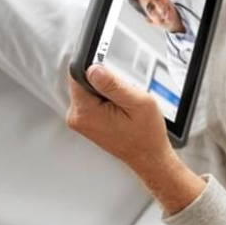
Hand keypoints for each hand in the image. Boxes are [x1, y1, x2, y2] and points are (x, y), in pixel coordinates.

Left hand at [66, 65, 208, 214]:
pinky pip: (92, 100)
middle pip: (83, 81)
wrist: (148, 156)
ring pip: (88, 89)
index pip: (78, 74)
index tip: (113, 76)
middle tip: (125, 95)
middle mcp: (77, 117)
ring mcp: (80, 121)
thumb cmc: (146, 134)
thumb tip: (94, 68)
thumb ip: (114, 84)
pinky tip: (120, 110)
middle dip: (104, 81)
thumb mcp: (138, 103)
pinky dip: (106, 100)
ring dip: (106, 91)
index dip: (96, 68)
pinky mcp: (85, 122)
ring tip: (124, 105)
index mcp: (85, 111)